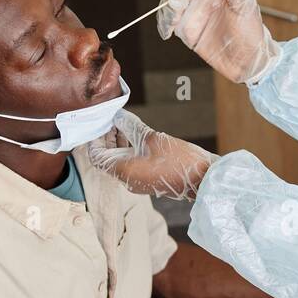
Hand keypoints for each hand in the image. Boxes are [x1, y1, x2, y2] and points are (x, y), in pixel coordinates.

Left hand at [89, 111, 216, 200]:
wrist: (204, 180)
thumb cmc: (178, 160)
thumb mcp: (152, 138)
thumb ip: (131, 126)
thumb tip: (118, 116)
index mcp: (123, 171)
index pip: (96, 156)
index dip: (94, 138)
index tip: (99, 122)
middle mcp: (127, 179)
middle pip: (107, 158)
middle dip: (107, 137)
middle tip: (112, 119)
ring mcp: (139, 181)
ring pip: (120, 160)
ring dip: (120, 142)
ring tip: (124, 123)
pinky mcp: (150, 179)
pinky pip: (133, 163)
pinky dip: (131, 149)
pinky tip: (138, 134)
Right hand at [157, 0, 281, 84]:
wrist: (250, 60)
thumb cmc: (252, 29)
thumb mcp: (246, 1)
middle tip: (176, 12)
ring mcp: (193, 14)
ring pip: (169, 5)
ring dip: (165, 12)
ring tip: (170, 25)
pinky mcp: (187, 31)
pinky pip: (169, 23)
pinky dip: (163, 25)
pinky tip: (166, 32)